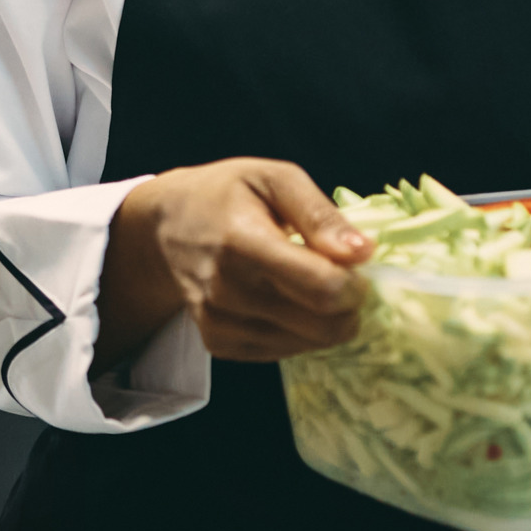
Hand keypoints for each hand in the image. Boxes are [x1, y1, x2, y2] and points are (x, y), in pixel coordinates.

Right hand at [95, 158, 374, 370]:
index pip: (322, 289)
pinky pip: (283, 352)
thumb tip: (364, 253)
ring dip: (324, 320)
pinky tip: (284, 301)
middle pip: (323, 326)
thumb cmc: (227, 194)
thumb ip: (321, 215)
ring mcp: (219, 323)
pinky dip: (298, 332)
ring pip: (308, 344)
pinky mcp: (218, 344)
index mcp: (243, 241)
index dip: (355, 284)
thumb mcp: (275, 178)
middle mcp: (227, 290)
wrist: (166, 226)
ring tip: (306, 284)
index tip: (355, 265)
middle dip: (348, 306)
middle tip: (338, 277)